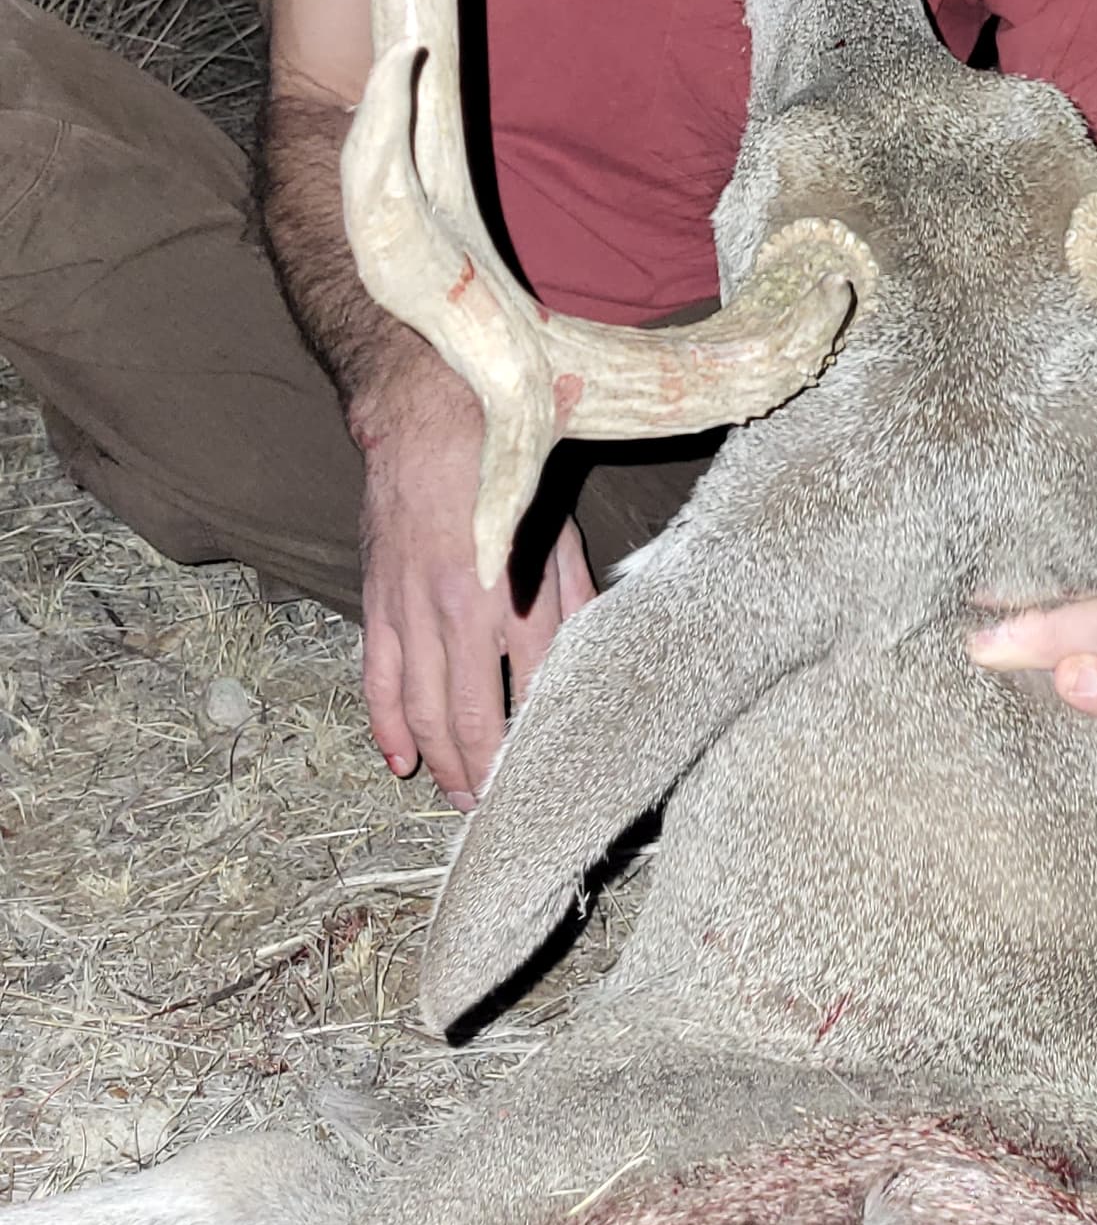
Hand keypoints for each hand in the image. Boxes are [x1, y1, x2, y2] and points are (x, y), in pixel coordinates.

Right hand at [354, 376, 595, 807]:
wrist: (428, 417)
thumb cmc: (506, 470)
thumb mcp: (559, 528)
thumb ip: (575, 596)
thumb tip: (591, 653)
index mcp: (516, 592)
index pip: (534, 688)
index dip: (541, 737)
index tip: (553, 769)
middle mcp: (462, 611)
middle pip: (473, 717)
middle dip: (485, 770)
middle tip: (499, 807)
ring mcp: (411, 611)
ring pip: (423, 710)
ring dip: (441, 761)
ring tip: (459, 796)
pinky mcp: (377, 602)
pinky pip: (379, 680)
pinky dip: (387, 726)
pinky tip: (401, 760)